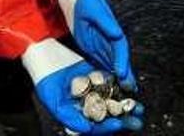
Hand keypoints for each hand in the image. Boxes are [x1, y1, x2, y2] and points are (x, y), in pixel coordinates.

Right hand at [22, 39, 142, 133]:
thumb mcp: (53, 102)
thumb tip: (87, 129)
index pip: (95, 126)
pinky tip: (131, 89)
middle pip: (108, 117)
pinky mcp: (98, 77)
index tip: (118, 124)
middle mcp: (87, 105)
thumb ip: (70, 118)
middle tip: (137, 122)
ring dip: (126, 106)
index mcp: (76, 115)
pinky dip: (122, 88)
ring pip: (113, 102)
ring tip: (139, 108)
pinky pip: (112, 84)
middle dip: (123, 120)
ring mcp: (93, 91)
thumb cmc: (44, 80)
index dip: (107, 127)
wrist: (44, 55)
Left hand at [59, 0, 136, 90]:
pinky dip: (106, 74)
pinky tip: (107, 85)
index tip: (122, 74)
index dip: (122, 61)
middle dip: (125, 74)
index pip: (120, 48)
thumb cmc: (86, 1)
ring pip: (112, 64)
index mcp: (112, 30)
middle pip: (119, 59)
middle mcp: (110, 40)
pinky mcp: (94, 49)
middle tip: (130, 89)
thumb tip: (117, 34)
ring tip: (124, 92)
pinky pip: (101, 63)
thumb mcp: (94, 9)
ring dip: (118, 78)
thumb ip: (105, 22)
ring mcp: (102, 45)